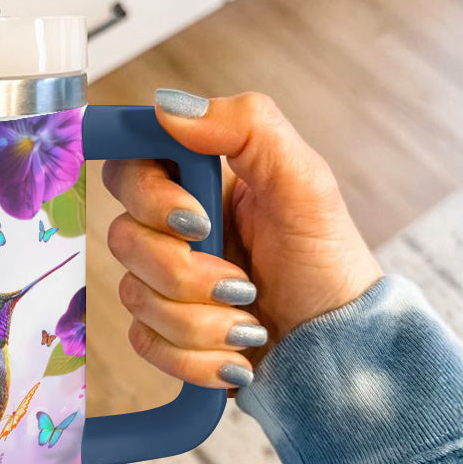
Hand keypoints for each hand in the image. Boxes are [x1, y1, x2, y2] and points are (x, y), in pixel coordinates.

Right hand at [103, 90, 382, 388]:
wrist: (339, 345)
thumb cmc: (326, 260)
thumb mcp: (305, 182)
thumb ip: (247, 126)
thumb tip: (170, 105)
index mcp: (196, 184)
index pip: (128, 168)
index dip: (146, 194)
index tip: (195, 217)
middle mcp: (171, 232)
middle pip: (123, 238)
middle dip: (183, 270)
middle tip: (241, 279)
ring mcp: (163, 285)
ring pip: (134, 297)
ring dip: (200, 320)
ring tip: (251, 323)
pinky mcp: (165, 335)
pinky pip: (145, 343)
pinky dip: (196, 358)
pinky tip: (236, 355)